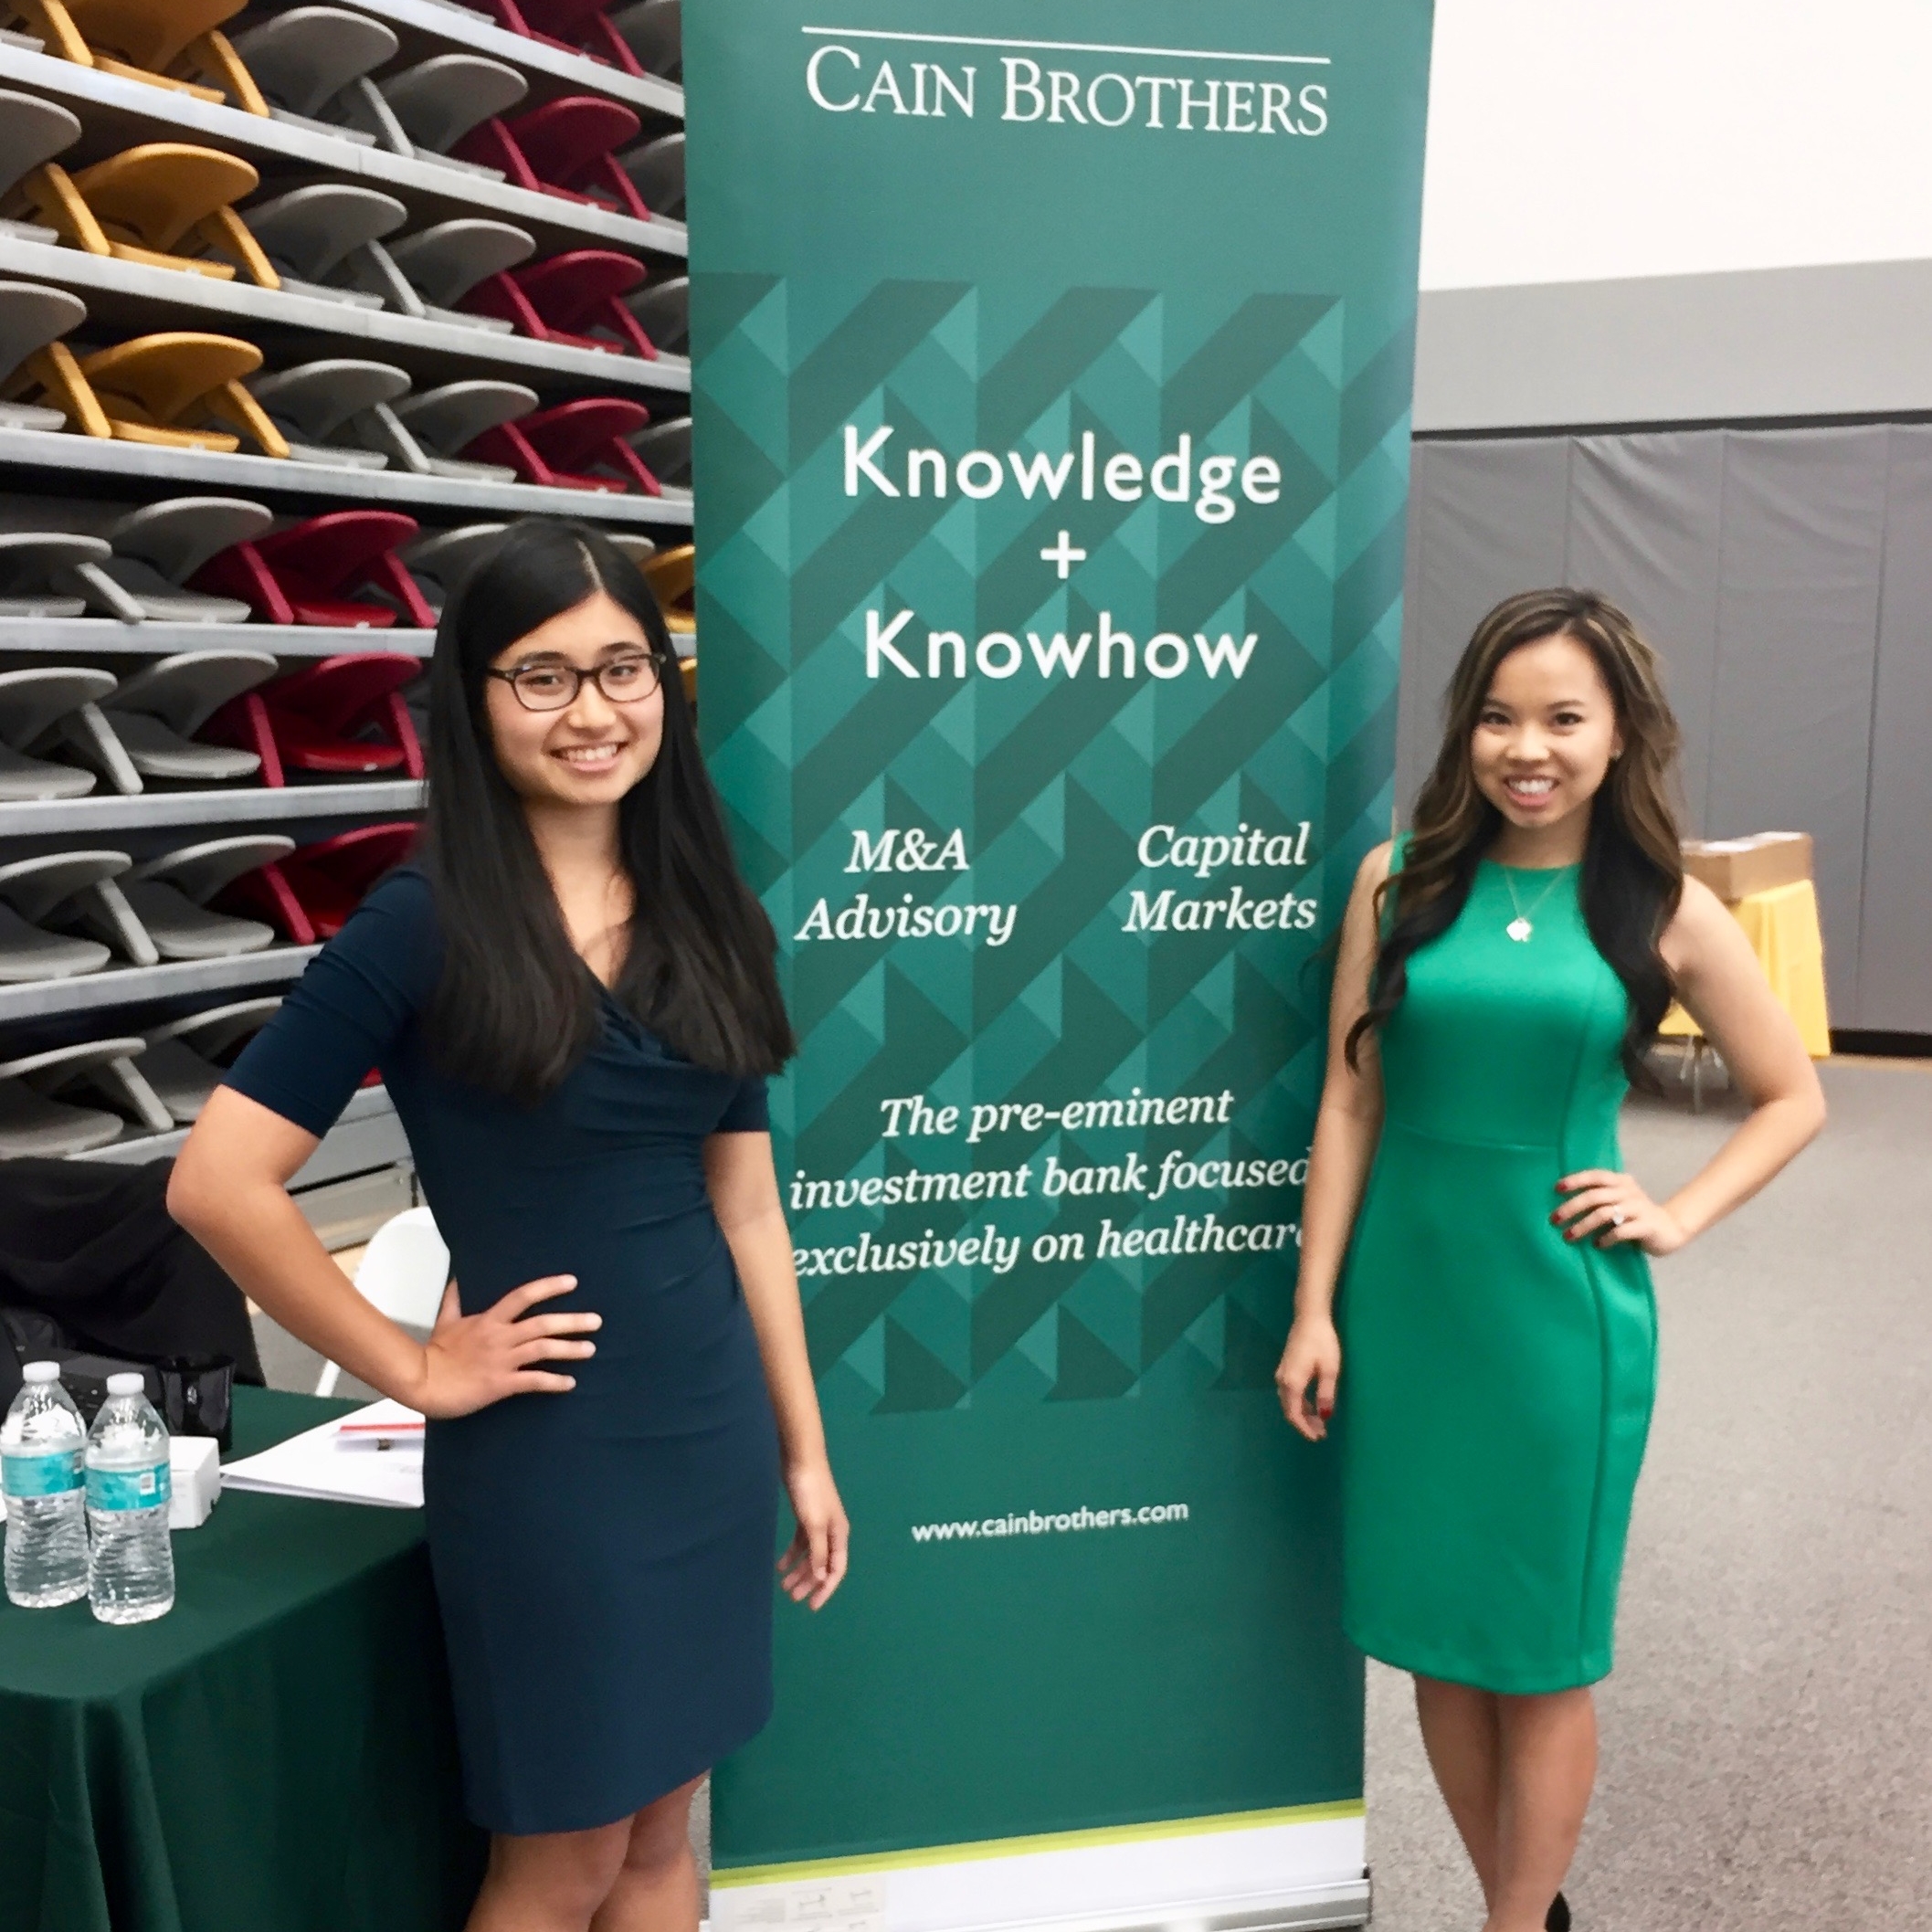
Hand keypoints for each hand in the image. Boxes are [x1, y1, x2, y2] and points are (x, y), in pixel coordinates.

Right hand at [411, 1276, 600, 1418]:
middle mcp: (500, 1336)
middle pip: (542, 1324)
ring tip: (591, 1349)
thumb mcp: (445, 1321)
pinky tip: (570, 1383)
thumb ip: (454, 1300)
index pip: (523, 1296)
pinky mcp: (501, 1384)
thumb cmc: (435, 1353)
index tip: (572, 1282)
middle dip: (572, 1321)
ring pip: (543, 1350)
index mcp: (489, 1319)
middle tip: (597, 1321)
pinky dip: (554, 1382)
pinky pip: (533, 1381)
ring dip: (570, 1349)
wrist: (423, 1381)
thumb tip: (456, 1279)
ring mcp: (502, 1360)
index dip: (549, 1287)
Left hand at [777, 1458, 848, 1609]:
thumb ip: (818, 1551)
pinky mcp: (805, 1516)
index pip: (836, 1568)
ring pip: (811, 1555)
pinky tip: (780, 1564)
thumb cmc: (810, 1491)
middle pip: (822, 1564)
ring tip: (783, 1585)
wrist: (801, 1459)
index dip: (826, 1588)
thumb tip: (822, 1577)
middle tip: (792, 1597)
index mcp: (839, 1534)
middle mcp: (831, 1531)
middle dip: (809, 1582)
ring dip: (799, 1570)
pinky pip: (801, 1542)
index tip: (812, 1605)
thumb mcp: (814, 1524)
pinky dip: (792, 1554)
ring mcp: (818, 1523)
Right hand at [1275, 1316, 1340, 1441]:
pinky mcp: (1286, 1368)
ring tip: (1319, 1422)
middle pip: (1289, 1410)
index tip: (1317, 1438)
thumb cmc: (1322, 1342)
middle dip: (1304, 1424)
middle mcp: (1282, 1380)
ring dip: (1303, 1414)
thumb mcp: (1329, 1370)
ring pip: (1289, 1402)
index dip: (1305, 1429)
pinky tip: (1312, 1405)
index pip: (1294, 1414)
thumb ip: (1326, 1394)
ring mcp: (1282, 1373)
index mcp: (1292, 1383)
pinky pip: (1290, 1393)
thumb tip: (1325, 1416)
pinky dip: (1300, 1403)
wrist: (1310, 1317)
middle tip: (1321, 1433)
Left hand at [1553, 1171, 1689, 1256]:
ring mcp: (1639, 1208)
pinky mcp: (1647, 1226)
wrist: (1671, 1229)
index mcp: (1621, 1181)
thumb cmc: (1636, 1216)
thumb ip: (1599, 1198)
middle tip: (1554, 1220)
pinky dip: (1605, 1238)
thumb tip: (1564, 1206)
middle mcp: (1630, 1192)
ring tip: (1569, 1236)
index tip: (1556, 1189)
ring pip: (1604, 1213)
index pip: (1595, 1176)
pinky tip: (1597, 1245)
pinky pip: (1621, 1231)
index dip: (1575, 1180)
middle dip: (1571, 1207)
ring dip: (1582, 1226)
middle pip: (1594, 1196)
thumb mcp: (1619, 1201)